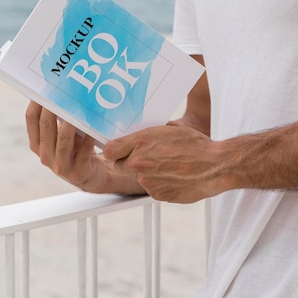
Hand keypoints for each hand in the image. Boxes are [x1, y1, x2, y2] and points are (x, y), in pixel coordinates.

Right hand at [25, 101, 144, 194]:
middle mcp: (45, 155)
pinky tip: (94, 125)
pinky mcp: (78, 171)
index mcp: (37, 144)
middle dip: (54, 106)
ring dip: (71, 121)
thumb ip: (56, 119)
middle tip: (64, 90)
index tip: (46, 85)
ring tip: (78, 105)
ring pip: (64, 139)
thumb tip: (58, 89)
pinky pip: (84, 150)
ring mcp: (60, 166)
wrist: (91, 177)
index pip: (31, 118)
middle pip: (46, 126)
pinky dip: (89, 136)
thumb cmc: (75, 149)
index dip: (37, 101)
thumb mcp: (60, 136)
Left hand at [103, 121, 221, 202]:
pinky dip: (159, 183)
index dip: (113, 150)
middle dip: (127, 162)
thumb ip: (149, 133)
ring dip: (146, 173)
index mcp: (141, 142)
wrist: (215, 166)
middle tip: (143, 158)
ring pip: (137, 177)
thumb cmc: (195, 144)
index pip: (109, 149)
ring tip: (168, 165)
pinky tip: (174, 176)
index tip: (116, 150)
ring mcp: (147, 181)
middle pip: (119, 166)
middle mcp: (139, 163)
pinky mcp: (157, 195)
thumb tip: (139, 134)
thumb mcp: (170, 128)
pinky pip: (152, 188)